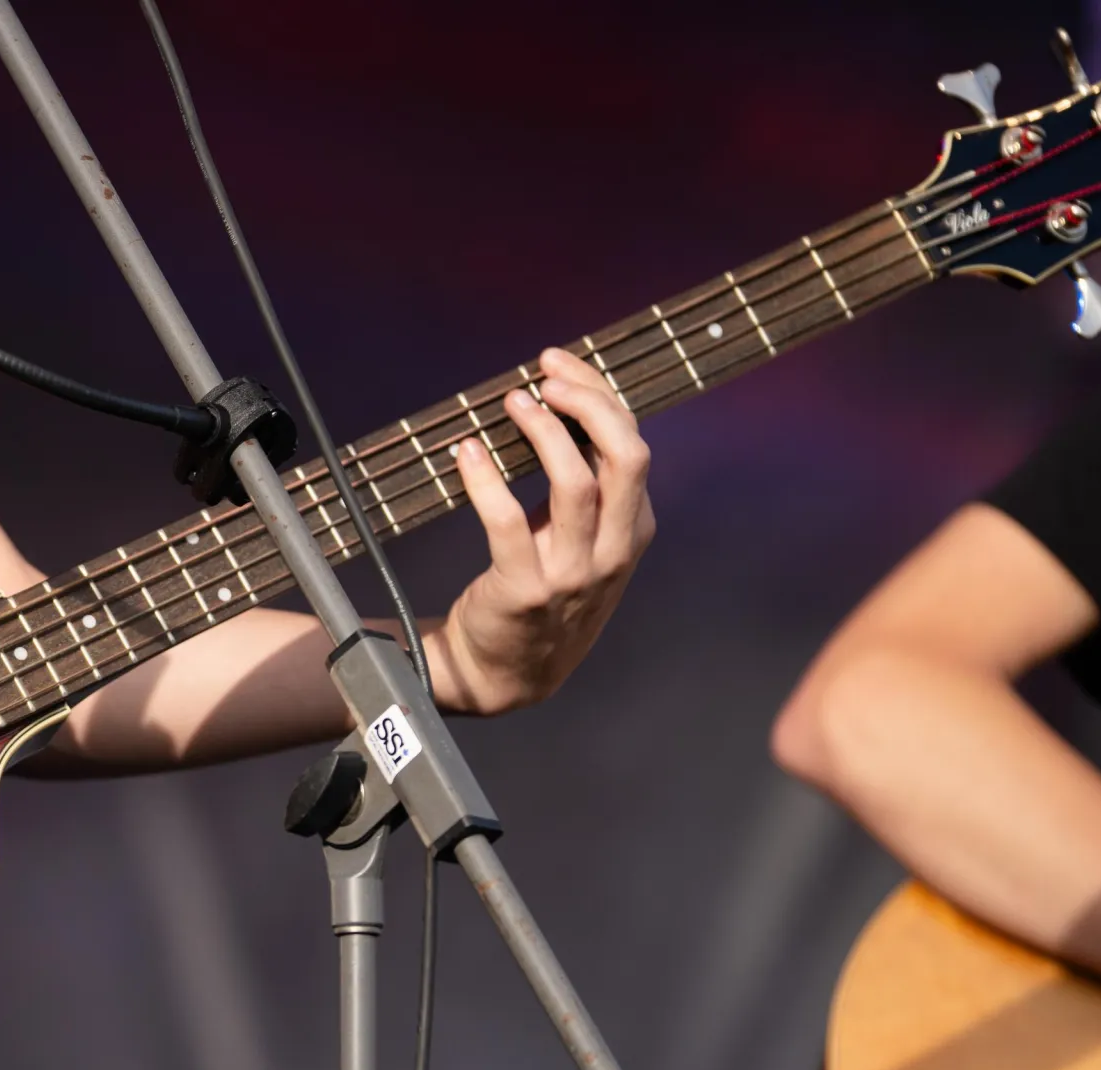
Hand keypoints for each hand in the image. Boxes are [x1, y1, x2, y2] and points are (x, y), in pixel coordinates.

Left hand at [431, 347, 653, 714]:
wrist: (508, 673)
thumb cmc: (542, 591)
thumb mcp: (583, 541)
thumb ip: (586, 486)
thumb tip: (559, 403)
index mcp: (633, 531)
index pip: (631, 447)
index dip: (599, 397)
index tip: (558, 366)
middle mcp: (613, 552)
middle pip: (626, 459)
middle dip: (589, 405)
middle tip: (544, 377)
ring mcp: (572, 574)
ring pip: (576, 485)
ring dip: (543, 433)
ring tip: (512, 402)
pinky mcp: (524, 591)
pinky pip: (506, 523)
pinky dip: (485, 480)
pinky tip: (466, 452)